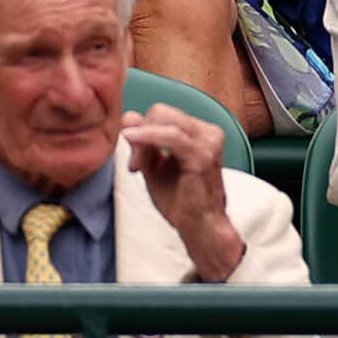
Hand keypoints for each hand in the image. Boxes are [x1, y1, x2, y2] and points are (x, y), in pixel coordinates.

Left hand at [122, 105, 245, 281]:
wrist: (200, 226)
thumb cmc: (182, 200)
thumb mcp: (156, 166)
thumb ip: (144, 142)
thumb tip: (129, 116)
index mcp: (200, 132)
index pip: (163, 114)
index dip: (142, 131)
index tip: (134, 159)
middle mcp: (208, 131)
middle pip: (162, 112)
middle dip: (140, 133)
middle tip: (134, 164)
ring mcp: (208, 140)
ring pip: (163, 119)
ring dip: (141, 140)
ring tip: (137, 166)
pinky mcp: (202, 154)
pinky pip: (170, 136)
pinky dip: (147, 136)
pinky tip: (132, 140)